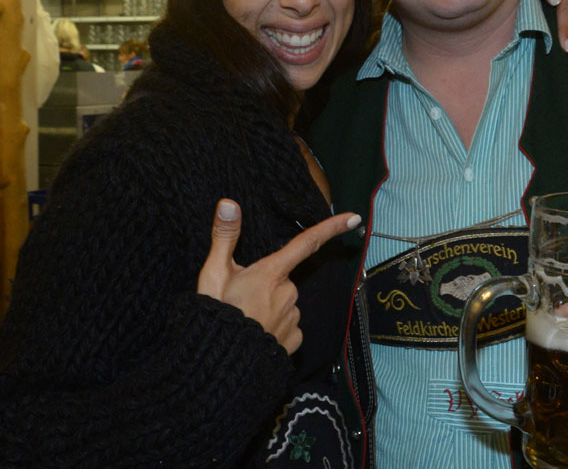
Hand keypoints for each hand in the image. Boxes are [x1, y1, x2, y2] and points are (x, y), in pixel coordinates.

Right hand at [197, 198, 360, 353]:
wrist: (220, 365)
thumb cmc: (217, 315)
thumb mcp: (214, 273)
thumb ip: (224, 237)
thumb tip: (229, 202)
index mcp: (272, 273)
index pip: (306, 243)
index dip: (331, 228)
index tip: (353, 217)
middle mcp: (288, 293)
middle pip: (283, 280)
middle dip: (266, 285)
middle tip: (239, 299)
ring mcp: (293, 318)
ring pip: (285, 304)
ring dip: (269, 308)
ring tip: (244, 319)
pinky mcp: (294, 340)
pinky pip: (289, 327)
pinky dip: (275, 328)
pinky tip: (257, 334)